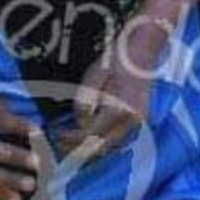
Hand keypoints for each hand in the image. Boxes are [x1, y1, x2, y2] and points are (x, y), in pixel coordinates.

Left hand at [59, 0, 199, 157]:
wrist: (141, 51)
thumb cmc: (116, 60)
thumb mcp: (93, 77)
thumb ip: (85, 103)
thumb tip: (79, 123)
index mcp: (118, 109)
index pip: (92, 135)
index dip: (73, 139)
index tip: (58, 136)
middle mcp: (131, 121)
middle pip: (102, 146)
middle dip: (80, 149)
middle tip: (61, 144)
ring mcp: (138, 122)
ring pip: (111, 145)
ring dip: (91, 149)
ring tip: (72, 144)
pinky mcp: (139, 120)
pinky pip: (119, 138)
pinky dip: (103, 142)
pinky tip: (89, 139)